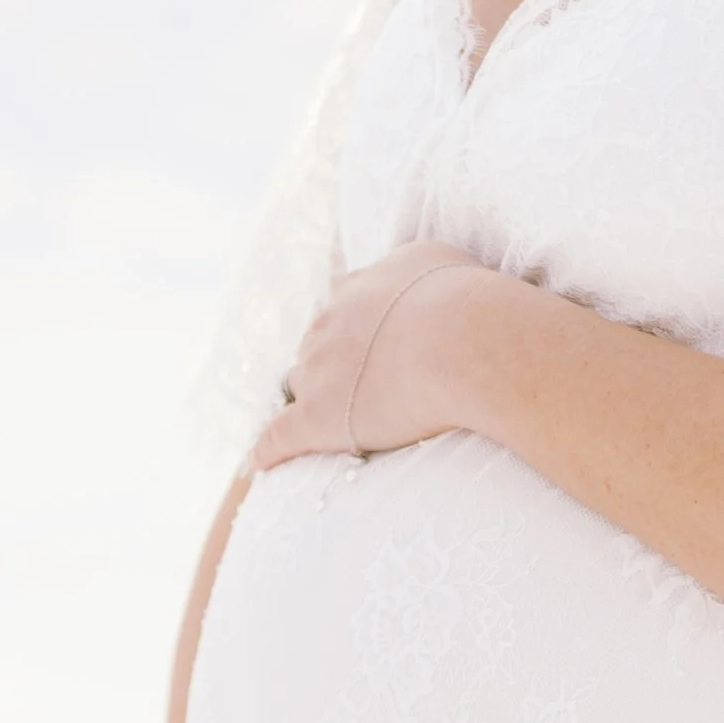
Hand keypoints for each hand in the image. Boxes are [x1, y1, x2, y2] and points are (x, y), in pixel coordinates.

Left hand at [254, 242, 485, 469]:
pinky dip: (268, 450)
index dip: (353, 332)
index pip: (340, 311)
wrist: (461, 340)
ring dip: (313, 400)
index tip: (367, 345)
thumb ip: (410, 268)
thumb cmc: (463, 300)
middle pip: (316, 348)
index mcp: (356, 290)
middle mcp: (328, 324)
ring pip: (301, 386)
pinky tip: (261, 463)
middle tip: (363, 386)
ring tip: (329, 421)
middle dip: (333, 365)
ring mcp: (317, 371)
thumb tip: (413, 278)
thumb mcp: (435, 259)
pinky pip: (277, 437)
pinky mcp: (314, 418)